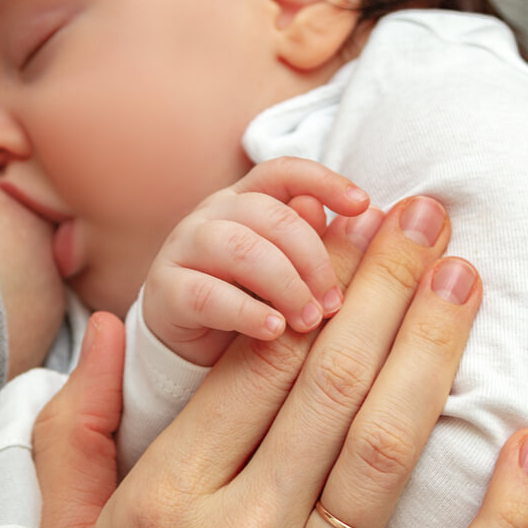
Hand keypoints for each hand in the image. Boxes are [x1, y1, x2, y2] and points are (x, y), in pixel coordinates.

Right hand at [33, 197, 527, 527]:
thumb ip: (73, 434)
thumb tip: (107, 330)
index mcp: (167, 505)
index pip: (251, 369)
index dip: (309, 287)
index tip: (348, 234)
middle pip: (327, 386)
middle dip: (382, 288)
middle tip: (426, 218)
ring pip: (387, 453)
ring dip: (432, 354)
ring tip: (464, 278)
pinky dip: (504, 511)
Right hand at [141, 157, 369, 364]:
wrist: (195, 355)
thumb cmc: (253, 306)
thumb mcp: (292, 276)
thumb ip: (317, 246)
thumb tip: (360, 217)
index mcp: (246, 201)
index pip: (282, 172)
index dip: (323, 180)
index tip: (362, 204)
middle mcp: (211, 215)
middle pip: (267, 213)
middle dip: (311, 257)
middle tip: (334, 302)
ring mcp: (183, 248)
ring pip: (237, 247)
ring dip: (284, 284)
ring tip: (308, 320)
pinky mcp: (164, 290)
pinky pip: (206, 293)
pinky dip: (247, 313)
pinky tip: (274, 331)